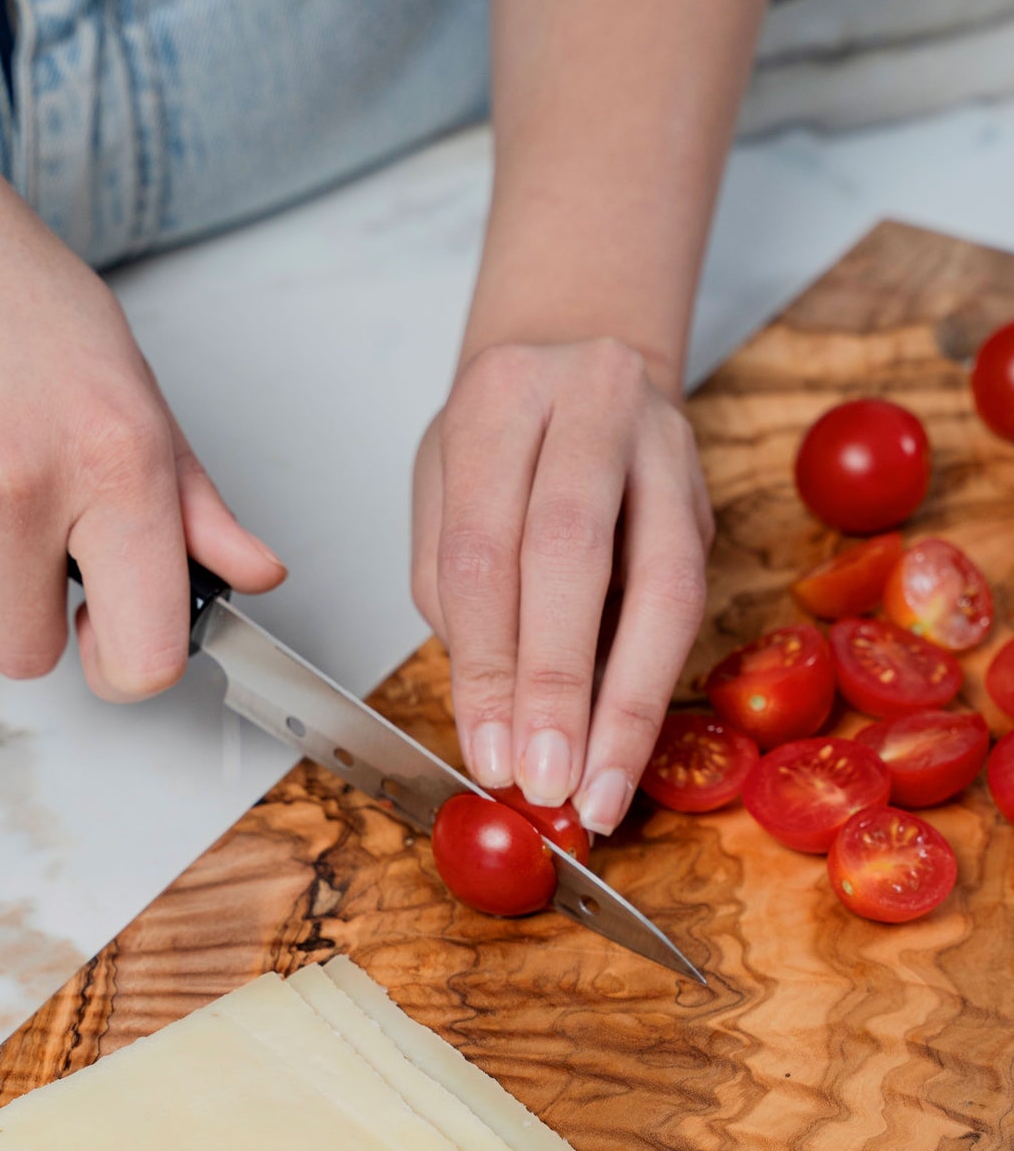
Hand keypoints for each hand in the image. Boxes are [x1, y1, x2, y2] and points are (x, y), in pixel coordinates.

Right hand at [0, 53, 282, 695]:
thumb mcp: (118, 367)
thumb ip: (188, 493)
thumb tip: (254, 571)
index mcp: (115, 457)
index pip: (144, 654)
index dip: (126, 666)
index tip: (111, 638)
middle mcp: (24, 485)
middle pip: (28, 655)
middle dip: (26, 608)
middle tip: (19, 515)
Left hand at [412, 338, 712, 833]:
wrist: (581, 362)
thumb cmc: (500, 445)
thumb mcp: (444, 495)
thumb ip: (460, 598)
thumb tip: (496, 726)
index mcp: (500, 397)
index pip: (483, 549)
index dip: (486, 665)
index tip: (488, 754)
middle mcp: (591, 398)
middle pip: (572, 555)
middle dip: (557, 685)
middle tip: (547, 780)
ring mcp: (665, 443)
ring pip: (660, 584)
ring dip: (626, 704)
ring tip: (600, 788)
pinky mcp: (705, 496)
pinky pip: (686, 600)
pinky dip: (650, 683)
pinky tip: (627, 746)